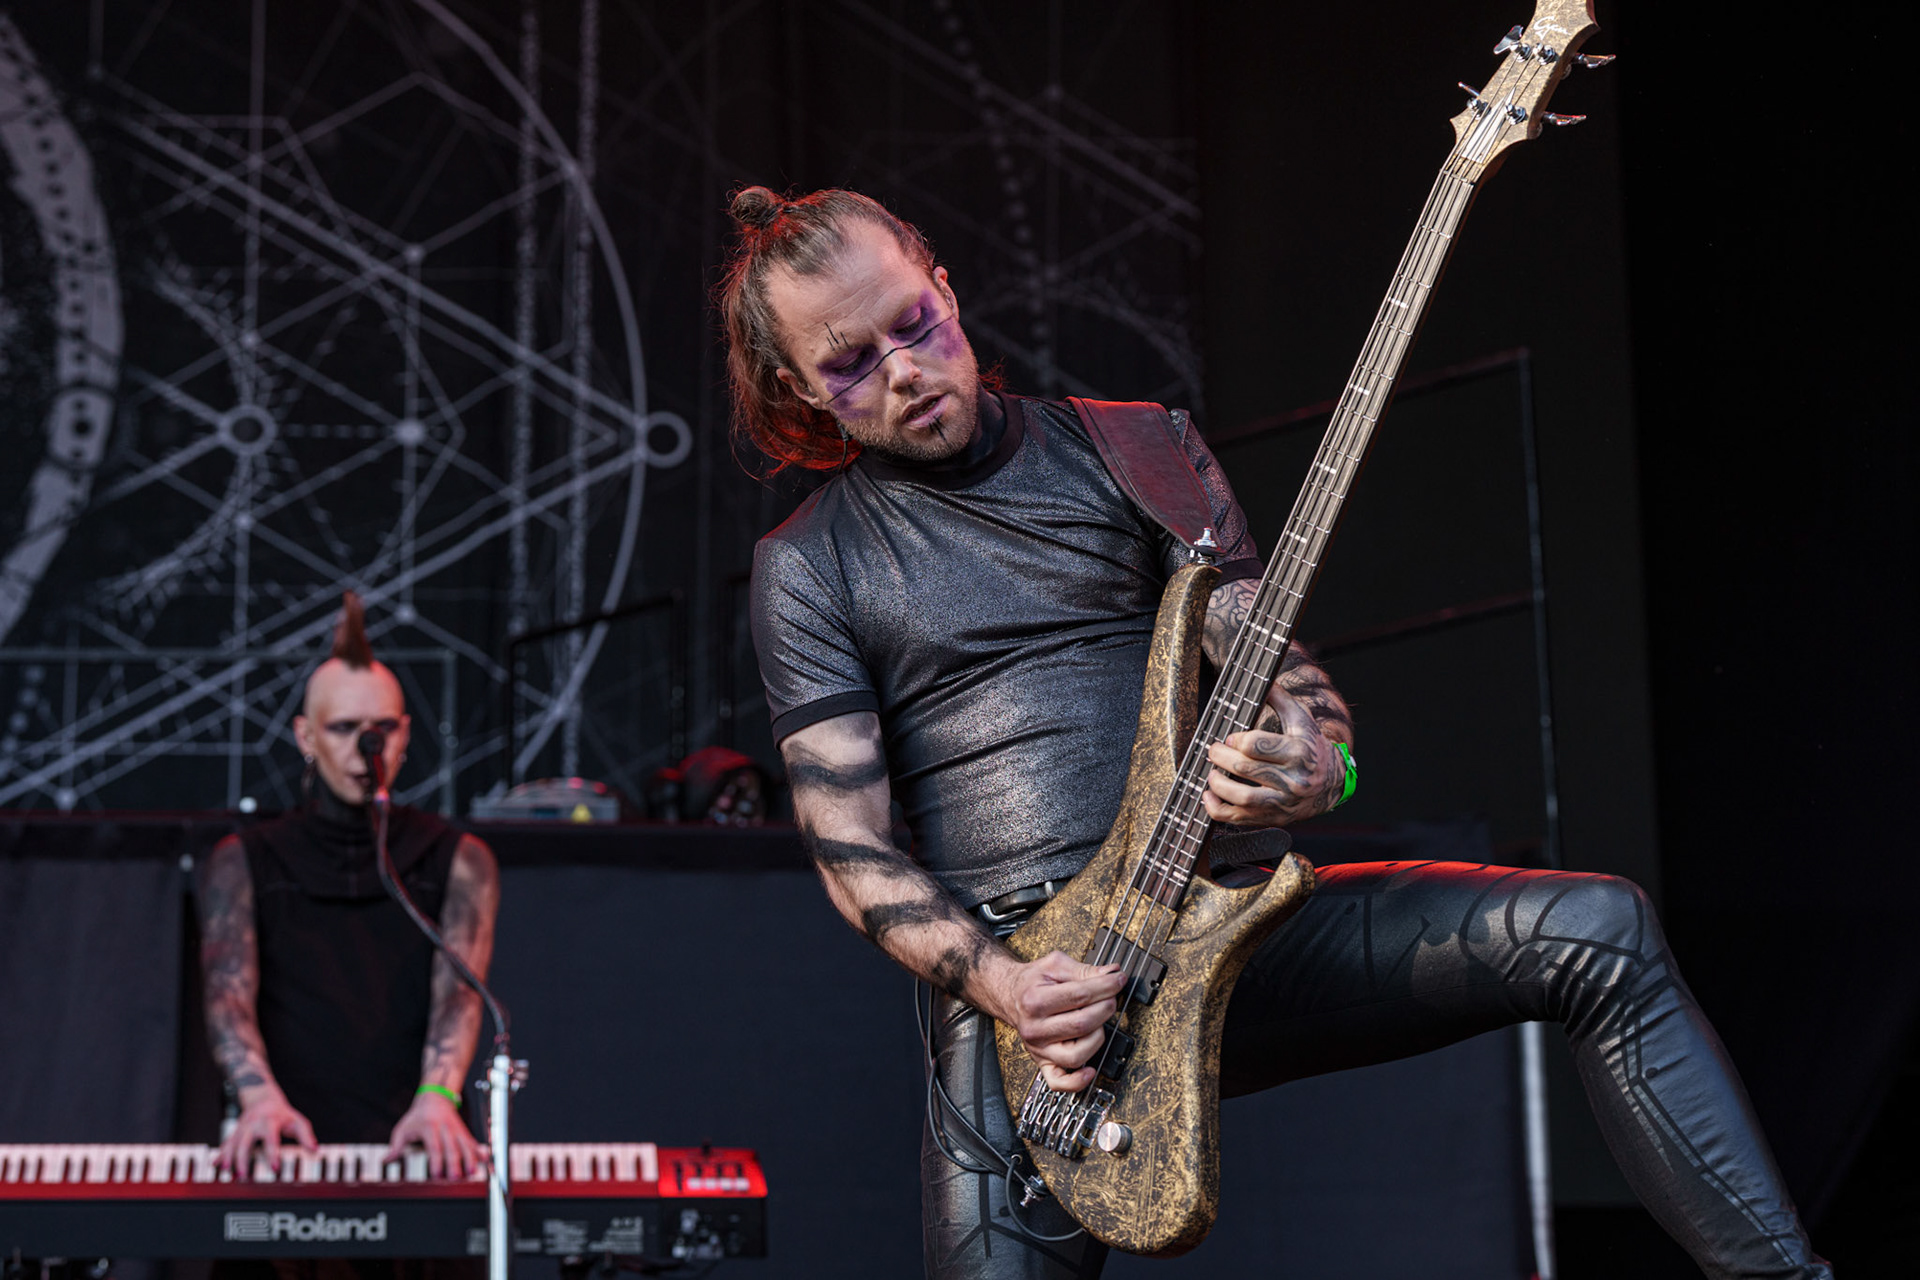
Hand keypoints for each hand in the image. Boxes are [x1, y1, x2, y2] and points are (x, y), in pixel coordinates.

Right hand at [217, 1086, 316, 1177]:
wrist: (262, 1097)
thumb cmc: (282, 1113)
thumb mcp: (297, 1121)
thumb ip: (305, 1136)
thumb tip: (314, 1150)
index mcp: (269, 1121)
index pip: (270, 1139)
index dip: (272, 1154)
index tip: (274, 1168)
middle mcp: (252, 1124)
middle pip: (245, 1142)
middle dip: (243, 1159)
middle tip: (243, 1175)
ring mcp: (241, 1128)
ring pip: (232, 1144)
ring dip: (229, 1158)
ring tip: (229, 1173)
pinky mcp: (235, 1132)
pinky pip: (226, 1144)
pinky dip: (221, 1155)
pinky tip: (216, 1166)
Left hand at [386, 1090, 485, 1178]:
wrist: (436, 1097)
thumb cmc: (418, 1116)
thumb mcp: (403, 1128)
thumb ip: (396, 1145)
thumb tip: (386, 1160)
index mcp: (429, 1127)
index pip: (434, 1146)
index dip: (436, 1161)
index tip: (437, 1175)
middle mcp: (445, 1128)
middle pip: (452, 1147)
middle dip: (455, 1163)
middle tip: (455, 1178)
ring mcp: (457, 1130)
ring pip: (465, 1145)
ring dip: (470, 1159)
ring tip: (471, 1173)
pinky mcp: (464, 1132)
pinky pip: (472, 1142)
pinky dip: (479, 1151)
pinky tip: (485, 1161)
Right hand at [987, 951, 1126, 1093]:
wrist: (1009, 995)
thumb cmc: (1032, 982)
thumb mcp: (1055, 966)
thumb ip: (1084, 970)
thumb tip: (1111, 974)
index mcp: (1034, 1000)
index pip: (1080, 995)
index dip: (1106, 987)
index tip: (1118, 980)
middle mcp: (1034, 1028)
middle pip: (1082, 1024)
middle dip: (1105, 1008)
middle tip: (1110, 998)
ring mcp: (1038, 1048)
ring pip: (1076, 1055)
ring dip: (1097, 1038)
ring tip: (1098, 1023)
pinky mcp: (1042, 1062)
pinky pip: (1059, 1082)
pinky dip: (1077, 1082)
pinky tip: (1090, 1070)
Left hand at [1203, 686, 1342, 825]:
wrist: (1333, 782)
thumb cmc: (1311, 745)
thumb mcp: (1301, 719)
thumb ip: (1279, 698)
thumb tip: (1261, 679)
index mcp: (1299, 752)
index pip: (1258, 746)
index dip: (1236, 740)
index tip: (1228, 738)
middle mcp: (1294, 780)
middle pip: (1246, 769)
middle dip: (1221, 758)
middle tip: (1212, 751)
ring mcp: (1284, 802)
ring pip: (1244, 798)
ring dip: (1219, 785)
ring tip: (1211, 774)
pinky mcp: (1276, 818)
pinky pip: (1242, 819)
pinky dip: (1219, 810)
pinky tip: (1209, 797)